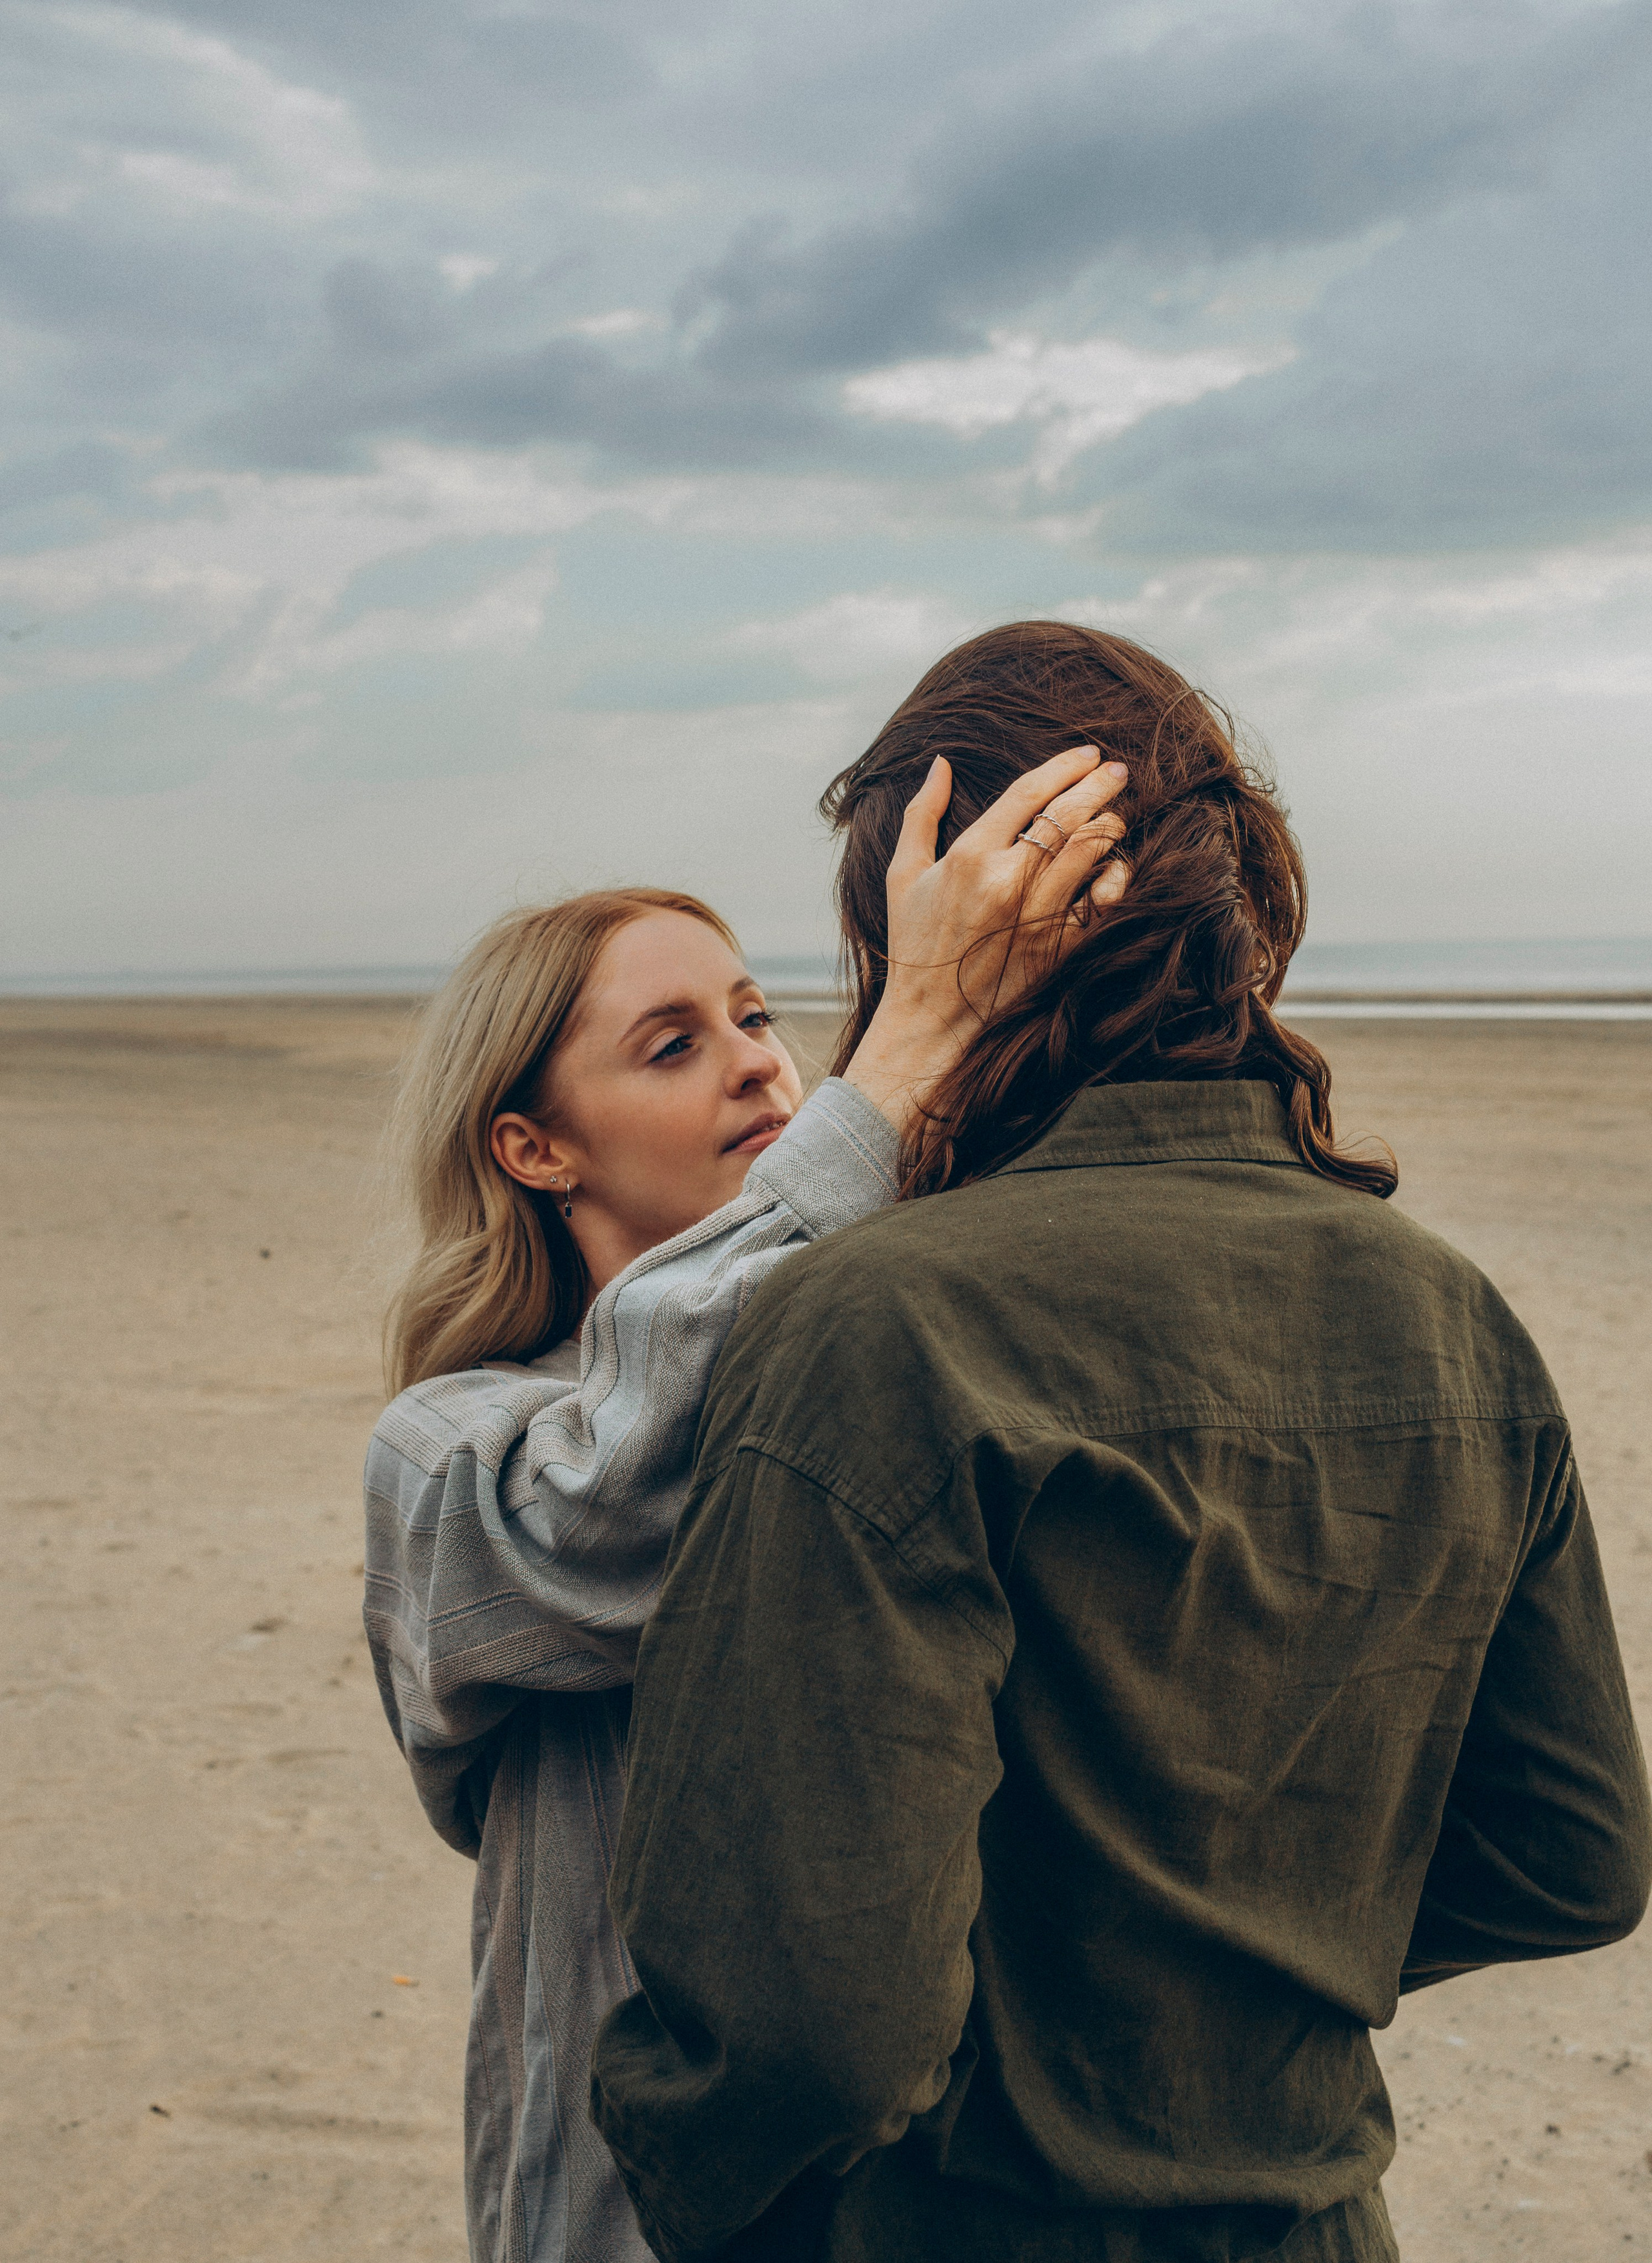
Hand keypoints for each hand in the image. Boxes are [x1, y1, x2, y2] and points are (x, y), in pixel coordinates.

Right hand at [842, 746, 1128, 1133]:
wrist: (931, 1020)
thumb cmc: (915, 945)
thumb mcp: (903, 875)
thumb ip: (921, 814)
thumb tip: (940, 764)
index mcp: (970, 856)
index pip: (1028, 793)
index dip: (1063, 767)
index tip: (1086, 754)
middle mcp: (1008, 881)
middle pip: (1068, 814)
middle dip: (1099, 785)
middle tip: (1117, 771)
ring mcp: (1037, 915)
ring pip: (1091, 850)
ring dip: (1109, 825)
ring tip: (1115, 816)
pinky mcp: (1058, 946)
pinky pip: (1103, 900)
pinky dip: (1115, 877)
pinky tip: (1115, 866)